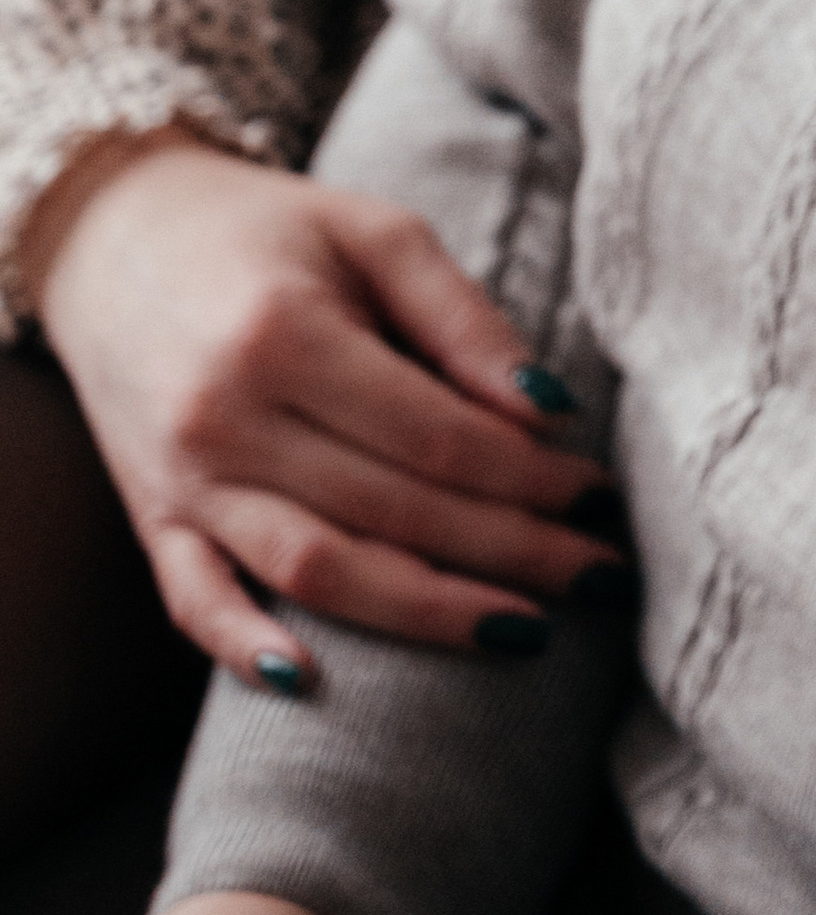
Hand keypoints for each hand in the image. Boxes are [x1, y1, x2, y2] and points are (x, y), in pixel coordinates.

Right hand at [26, 138, 619, 682]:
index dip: (529, 475)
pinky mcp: (151, 518)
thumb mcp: (375, 233)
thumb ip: (461, 317)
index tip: (600, 493)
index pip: (435, 436)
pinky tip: (317, 683)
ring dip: (427, 613)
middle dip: (511, 550)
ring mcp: (181, 479)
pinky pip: (194, 603)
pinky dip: (246, 649)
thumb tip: (547, 408)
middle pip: (393, 511)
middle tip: (600, 574)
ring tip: (525, 627)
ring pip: (316, 571)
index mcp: (284, 335)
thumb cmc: (269, 231)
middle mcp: (225, 417)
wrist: (116, 238)